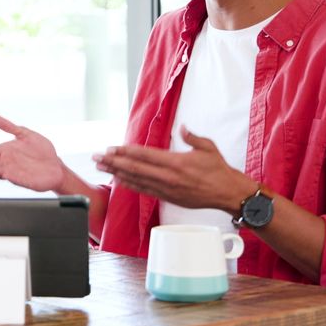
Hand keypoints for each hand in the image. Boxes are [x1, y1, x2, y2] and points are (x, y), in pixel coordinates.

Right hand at [0, 113, 64, 191]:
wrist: (56, 166)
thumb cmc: (41, 150)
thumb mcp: (24, 134)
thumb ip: (8, 126)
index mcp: (7, 151)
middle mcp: (8, 163)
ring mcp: (16, 172)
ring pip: (1, 171)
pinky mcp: (25, 180)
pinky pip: (16, 178)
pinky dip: (9, 176)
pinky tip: (4, 173)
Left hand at [93, 126, 253, 211]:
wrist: (228, 194)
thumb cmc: (219, 170)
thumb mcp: (208, 147)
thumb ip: (192, 137)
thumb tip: (182, 127)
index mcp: (176, 162)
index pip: (144, 155)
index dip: (125, 152)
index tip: (111, 148)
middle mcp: (168, 177)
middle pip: (134, 168)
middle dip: (113, 162)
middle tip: (97, 157)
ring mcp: (167, 189)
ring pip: (136, 180)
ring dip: (117, 173)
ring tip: (102, 167)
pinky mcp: (168, 198)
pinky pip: (144, 191)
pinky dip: (130, 185)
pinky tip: (118, 180)